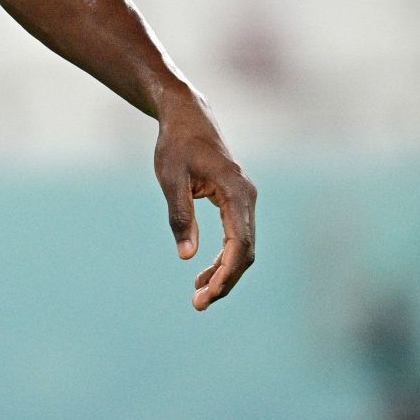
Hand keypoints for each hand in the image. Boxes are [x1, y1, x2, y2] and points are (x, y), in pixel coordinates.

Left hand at [154, 91, 256, 310]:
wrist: (187, 116)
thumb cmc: (177, 144)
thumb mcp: (171, 178)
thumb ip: (180, 215)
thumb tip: (186, 256)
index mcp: (237, 192)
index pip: (240, 243)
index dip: (227, 273)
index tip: (208, 294)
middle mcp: (247, 198)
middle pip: (245, 251)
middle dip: (226, 280)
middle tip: (199, 304)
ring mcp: (244, 201)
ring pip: (242, 247)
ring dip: (225, 273)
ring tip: (199, 296)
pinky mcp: (235, 202)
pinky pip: (236, 238)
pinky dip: (223, 258)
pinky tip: (203, 273)